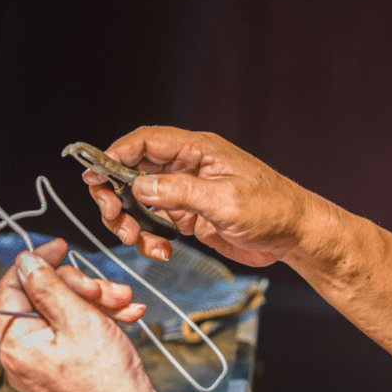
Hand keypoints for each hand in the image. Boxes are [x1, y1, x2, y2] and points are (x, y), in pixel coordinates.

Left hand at [0, 239, 164, 391]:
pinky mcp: (65, 369)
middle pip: (44, 297)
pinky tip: (128, 317)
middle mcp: (23, 353)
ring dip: (99, 302)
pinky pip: (77, 333)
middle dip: (82, 287)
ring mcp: (44, 363)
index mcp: (15, 341)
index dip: (37, 262)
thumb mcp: (78, 319)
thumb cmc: (104, 379)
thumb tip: (24, 261)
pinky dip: (101, 321)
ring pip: (66, 313)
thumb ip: (48, 286)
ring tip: (127, 305)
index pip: (12, 287)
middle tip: (109, 291)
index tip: (61, 246)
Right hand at [84, 126, 321, 266]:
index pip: (146, 141)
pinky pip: (155, 222)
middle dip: (116, 193)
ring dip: (130, 220)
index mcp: (199, 150)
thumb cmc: (272, 210)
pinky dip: (149, 237)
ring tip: (136, 239)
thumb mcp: (225, 201)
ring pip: (140, 199)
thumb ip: (180, 192)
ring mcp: (188, 192)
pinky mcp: (190, 215)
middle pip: (134, 170)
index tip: (95, 175)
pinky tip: (161, 250)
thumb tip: (140, 185)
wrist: (295, 236)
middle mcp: (189, 167)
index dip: (115, 154)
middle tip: (114, 217)